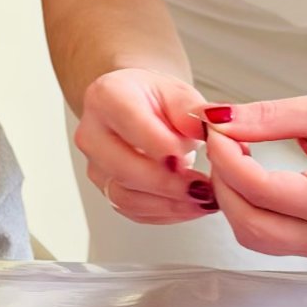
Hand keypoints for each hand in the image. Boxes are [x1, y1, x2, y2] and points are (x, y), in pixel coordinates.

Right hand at [76, 67, 213, 224]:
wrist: (138, 108)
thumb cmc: (155, 99)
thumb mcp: (180, 94)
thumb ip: (194, 111)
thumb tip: (213, 124)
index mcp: (107, 96)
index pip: (131, 123)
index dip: (162, 146)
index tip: (188, 159)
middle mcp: (93, 133)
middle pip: (123, 168)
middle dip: (168, 184)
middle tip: (202, 187)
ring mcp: (96, 165)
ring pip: (125, 197)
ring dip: (169, 204)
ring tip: (204, 199)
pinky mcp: (106, 189)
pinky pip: (133, 211)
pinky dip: (165, 213)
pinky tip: (191, 205)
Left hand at [204, 94, 306, 256]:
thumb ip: (267, 116)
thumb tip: (217, 119)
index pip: (259, 188)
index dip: (225, 157)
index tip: (215, 128)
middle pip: (249, 223)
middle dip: (222, 181)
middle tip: (220, 141)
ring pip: (253, 236)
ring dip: (231, 198)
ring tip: (235, 156)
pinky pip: (267, 238)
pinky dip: (247, 209)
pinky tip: (249, 176)